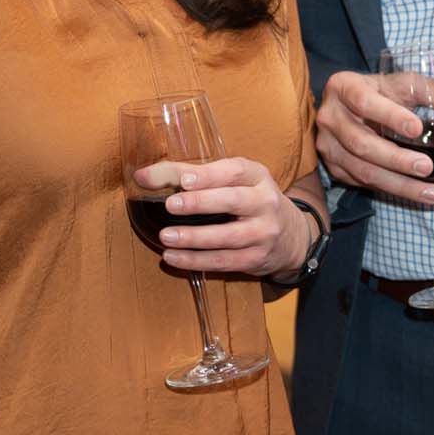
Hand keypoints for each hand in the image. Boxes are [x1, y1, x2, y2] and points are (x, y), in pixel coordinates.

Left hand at [135, 158, 304, 277]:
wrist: (291, 235)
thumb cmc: (249, 200)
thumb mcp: (231, 181)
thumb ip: (189, 174)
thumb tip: (142, 175)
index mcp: (258, 176)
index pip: (235, 171)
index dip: (209, 175)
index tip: (184, 179)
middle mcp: (265, 202)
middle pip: (233, 201)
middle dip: (201, 203)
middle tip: (170, 205)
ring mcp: (263, 233)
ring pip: (228, 237)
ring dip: (194, 238)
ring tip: (165, 237)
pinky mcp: (256, 259)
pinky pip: (224, 262)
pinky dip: (196, 261)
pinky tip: (173, 258)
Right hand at [315, 69, 433, 205]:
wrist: (347, 107)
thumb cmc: (379, 92)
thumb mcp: (403, 84)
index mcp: (344, 87)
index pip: (365, 102)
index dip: (390, 116)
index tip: (417, 128)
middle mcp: (331, 117)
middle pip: (362, 144)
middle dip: (397, 160)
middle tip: (428, 167)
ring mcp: (328, 146)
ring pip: (364, 171)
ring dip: (400, 185)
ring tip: (432, 192)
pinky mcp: (335, 168)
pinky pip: (364, 185)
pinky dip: (394, 192)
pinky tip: (419, 195)